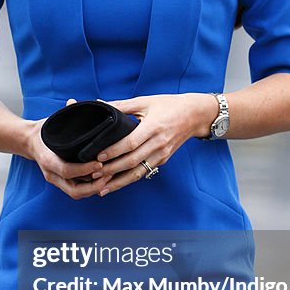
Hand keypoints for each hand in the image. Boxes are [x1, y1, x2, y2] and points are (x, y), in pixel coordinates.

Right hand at [25, 98, 113, 199]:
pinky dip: (91, 188)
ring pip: (77, 193)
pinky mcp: (63, 183)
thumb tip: (72, 102)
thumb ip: (64, 113)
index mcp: (47, 159)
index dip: (84, 169)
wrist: (30, 141)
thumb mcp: (52, 122)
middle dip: (94, 185)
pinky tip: (104, 180)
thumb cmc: (45, 130)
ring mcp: (57, 180)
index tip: (99, 163)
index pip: (67, 170)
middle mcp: (51, 173)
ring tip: (111, 177)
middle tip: (110, 174)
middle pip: (74, 190)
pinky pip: (78, 191)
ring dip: (95, 188)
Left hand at [92, 92, 218, 195]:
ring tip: (102, 188)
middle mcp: (159, 143)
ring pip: (138, 172)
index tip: (98, 157)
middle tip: (93, 175)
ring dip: (119, 182)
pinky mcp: (163, 159)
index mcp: (153, 127)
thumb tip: (99, 104)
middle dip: (111, 170)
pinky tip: (117, 183)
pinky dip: (129, 179)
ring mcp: (162, 154)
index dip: (114, 151)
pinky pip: (144, 171)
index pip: (131, 143)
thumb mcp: (146, 101)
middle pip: (132, 161)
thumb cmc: (169, 105)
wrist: (195, 115)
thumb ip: (122, 105)